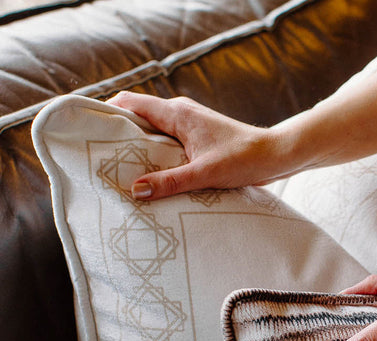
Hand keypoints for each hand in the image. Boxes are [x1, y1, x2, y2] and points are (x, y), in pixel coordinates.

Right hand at [106, 92, 293, 198]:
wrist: (276, 156)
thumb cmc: (244, 158)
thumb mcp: (204, 173)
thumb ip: (169, 181)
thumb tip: (136, 190)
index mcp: (177, 113)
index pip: (129, 103)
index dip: (106, 114)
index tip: (89, 133)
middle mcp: (181, 115)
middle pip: (138, 120)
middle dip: (120, 137)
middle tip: (101, 160)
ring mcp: (190, 127)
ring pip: (154, 135)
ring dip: (140, 151)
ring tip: (122, 173)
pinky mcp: (199, 140)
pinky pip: (170, 146)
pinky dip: (159, 158)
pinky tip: (154, 178)